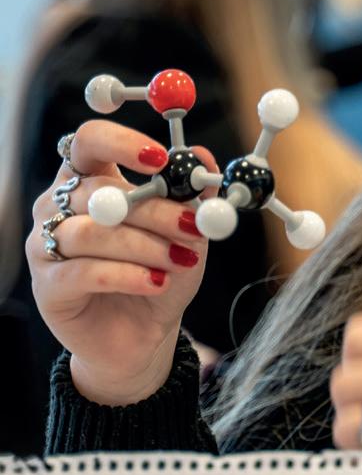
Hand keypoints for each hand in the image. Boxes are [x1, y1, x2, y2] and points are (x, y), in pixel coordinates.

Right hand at [26, 120, 212, 405]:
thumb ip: (193, 195)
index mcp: (91, 179)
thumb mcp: (188, 232)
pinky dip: (127, 275)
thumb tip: (202, 156)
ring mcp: (46, 244)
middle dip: (153, 209)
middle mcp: (59, 206)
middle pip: (98, 192)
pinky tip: (156, 283)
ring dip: (144, 246)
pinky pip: (84, 272)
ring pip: (91, 233)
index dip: (121, 142)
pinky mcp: (48, 285)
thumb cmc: (161, 272)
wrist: (144, 334)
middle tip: (191, 225)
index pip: (90, 141)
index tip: (161, 158)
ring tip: (179, 261)